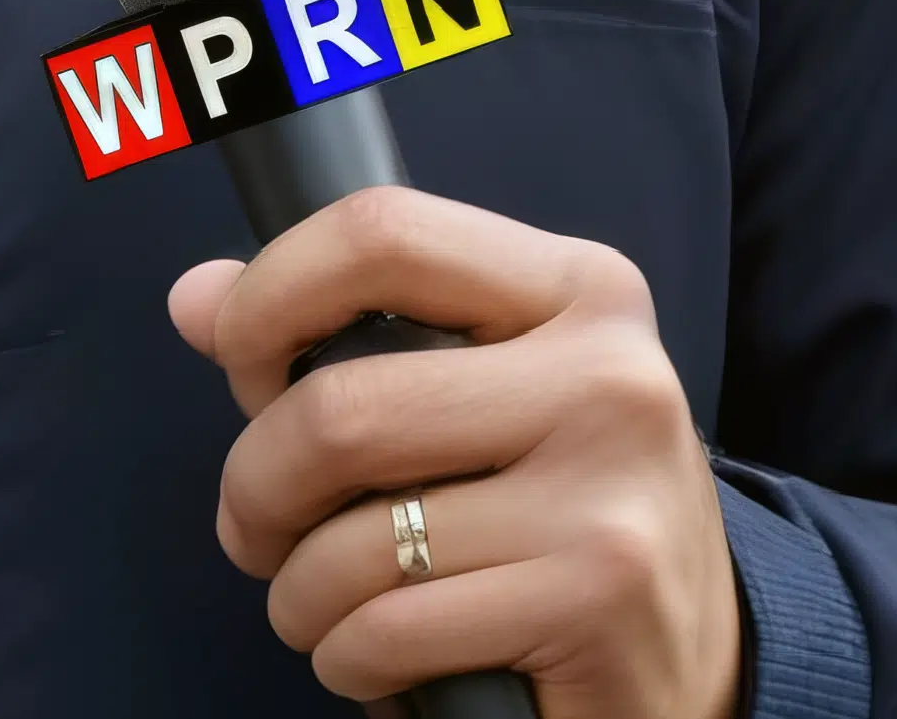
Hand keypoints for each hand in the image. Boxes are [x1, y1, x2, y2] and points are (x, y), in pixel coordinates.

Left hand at [169, 187, 739, 718]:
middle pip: (342, 404)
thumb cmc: (553, 506)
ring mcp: (611, 490)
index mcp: (577, 287)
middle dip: (257, 480)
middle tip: (252, 523)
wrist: (703, 664)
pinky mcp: (599, 600)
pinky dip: (346, 655)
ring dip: (296, 590)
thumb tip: (193, 298)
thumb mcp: (474, 390)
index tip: (241, 361)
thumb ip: (340, 330)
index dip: (272, 294)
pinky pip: (391, 626)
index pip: (381, 233)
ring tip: (312, 599)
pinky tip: (372, 655)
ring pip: (356, 532)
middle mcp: (610, 372)